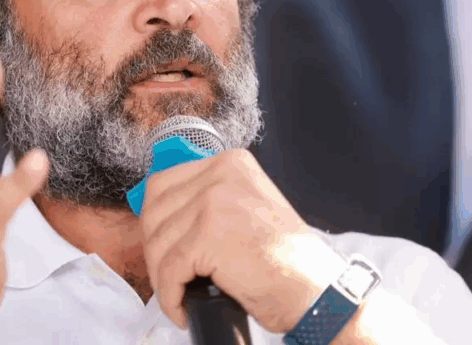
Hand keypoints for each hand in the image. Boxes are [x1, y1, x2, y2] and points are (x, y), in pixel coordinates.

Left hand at [140, 148, 328, 332]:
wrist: (316, 290)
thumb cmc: (285, 260)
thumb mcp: (247, 208)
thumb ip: (209, 200)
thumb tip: (161, 216)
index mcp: (230, 163)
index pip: (163, 184)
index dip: (155, 221)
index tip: (161, 247)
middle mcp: (221, 174)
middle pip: (155, 211)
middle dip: (155, 249)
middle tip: (168, 276)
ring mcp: (214, 202)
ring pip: (159, 243)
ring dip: (162, 277)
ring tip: (179, 295)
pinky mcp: (209, 236)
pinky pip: (170, 270)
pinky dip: (170, 296)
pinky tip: (182, 308)